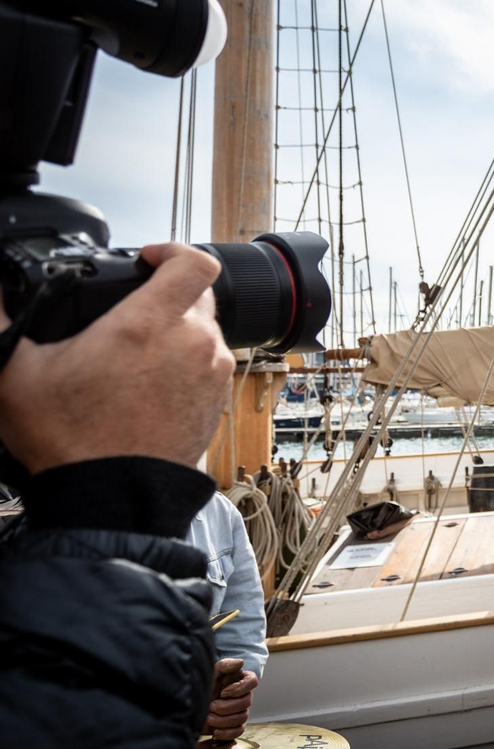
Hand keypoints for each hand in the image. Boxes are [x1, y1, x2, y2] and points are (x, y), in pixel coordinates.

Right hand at [0, 243, 233, 472]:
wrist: (113, 498)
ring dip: (175, 331)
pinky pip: (209, 365)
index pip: (193, 261)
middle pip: (198, 294)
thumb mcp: (16, 372)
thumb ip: (3, 321)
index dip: (172, 250)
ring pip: (204, 331)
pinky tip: (149, 381)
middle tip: (129, 311)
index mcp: (150, 323)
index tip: (147, 258)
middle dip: (166, 294)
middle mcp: (192, 343)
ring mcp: (211, 373)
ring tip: (134, 351)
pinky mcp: (217, 401)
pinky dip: (185, 363)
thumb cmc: (69, 440)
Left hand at [206, 658, 258, 740]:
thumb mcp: (210, 673)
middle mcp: (242, 696)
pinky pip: (239, 731)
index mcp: (239, 681)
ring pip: (242, 718)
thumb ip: (224, 665)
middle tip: (211, 706)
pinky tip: (215, 731)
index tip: (223, 692)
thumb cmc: (200, 687)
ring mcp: (239, 712)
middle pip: (247, 702)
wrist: (188, 707)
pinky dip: (227, 733)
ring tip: (209, 718)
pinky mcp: (233, 726)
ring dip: (223, 720)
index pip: (253, 682)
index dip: (240, 688)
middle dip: (227, 706)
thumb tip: (241, 662)